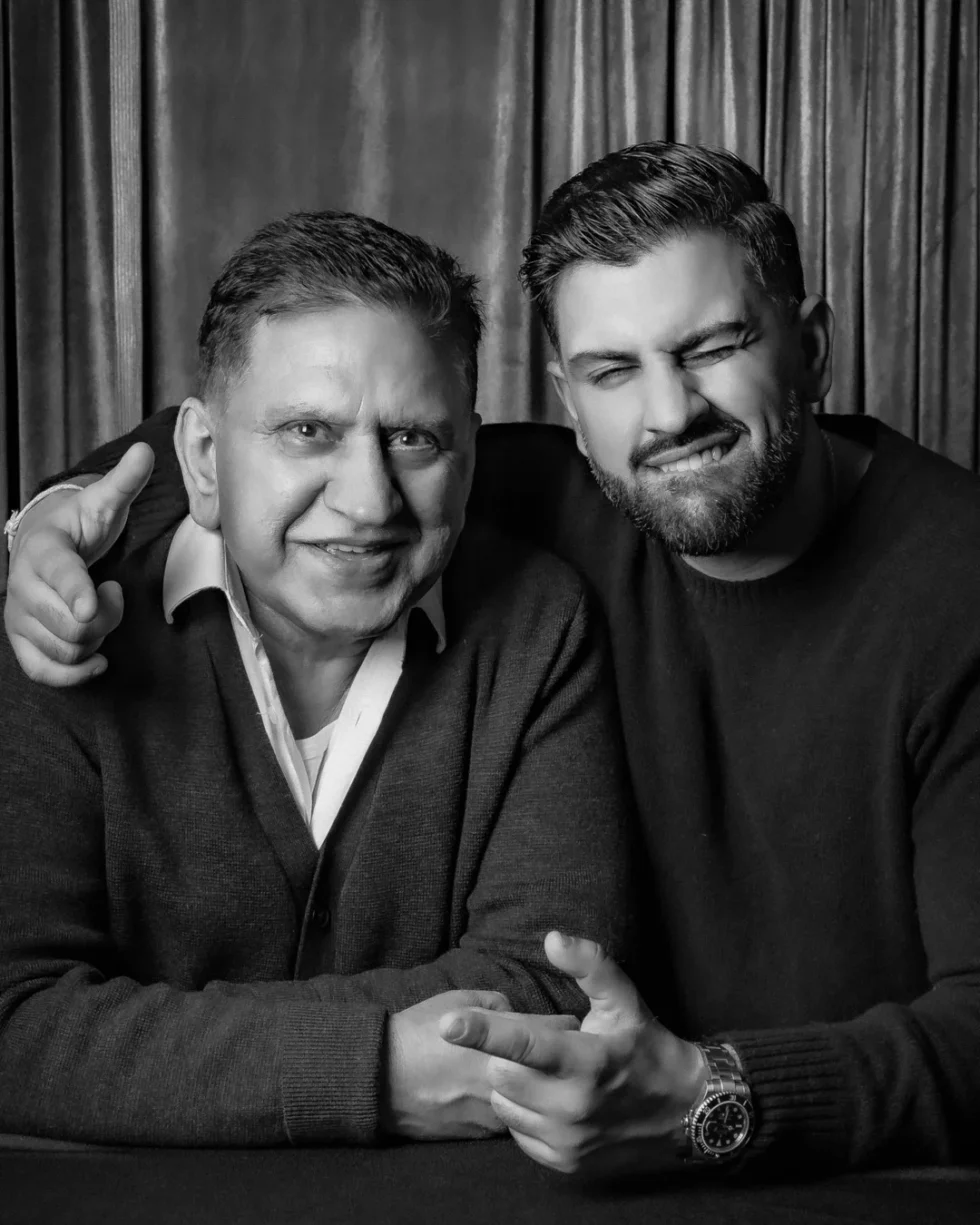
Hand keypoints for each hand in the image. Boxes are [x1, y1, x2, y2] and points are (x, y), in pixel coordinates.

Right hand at [4, 443, 153, 685]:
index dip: (76, 591)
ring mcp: (18, 617)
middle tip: (112, 593)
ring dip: (95, 639)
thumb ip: (123, 483)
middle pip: (71, 623)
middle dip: (106, 617)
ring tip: (98, 613)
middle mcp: (22, 586)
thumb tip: (146, 452)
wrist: (42, 546)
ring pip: (65, 649)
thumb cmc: (78, 527)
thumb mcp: (102, 504)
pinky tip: (98, 660)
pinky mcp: (21, 641)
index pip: (59, 574)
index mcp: (43, 551)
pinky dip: (73, 674)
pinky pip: (42, 672)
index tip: (92, 604)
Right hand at [384, 989, 579, 1141]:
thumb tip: (518, 1014)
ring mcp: (498, 1110)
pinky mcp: (485, 1133)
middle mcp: (507, 1078)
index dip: (566, 1025)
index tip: (570, 1023)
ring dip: (541, 1088)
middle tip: (563, 1050)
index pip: (557, 1030)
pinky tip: (511, 1097)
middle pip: (555, 1069)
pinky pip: (514, 1119)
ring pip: (539, 1100)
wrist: (380, 1079)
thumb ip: (496, 1004)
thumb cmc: (417, 1033)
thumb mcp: (458, 1000)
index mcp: (502, 1040)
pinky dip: (517, 1108)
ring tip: (538, 1075)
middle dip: (560, 1058)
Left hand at [439, 932, 706, 1175]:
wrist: (680, 1107)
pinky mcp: (565, 1161)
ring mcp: (568, 1139)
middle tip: (539, 1046)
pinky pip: (517, 1132)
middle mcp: (574, 1107)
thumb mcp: (623, 998)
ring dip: (512, 1085)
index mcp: (586, 1061)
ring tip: (546, 1072)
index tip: (448, 1023)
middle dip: (506, 1055)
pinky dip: (523, 1112)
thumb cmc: (644, 1043)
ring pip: (505, 1105)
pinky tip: (550, 1098)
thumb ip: (589, 965)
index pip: (525, 1045)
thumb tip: (552, 939)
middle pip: (502, 1074)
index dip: (483, 1032)